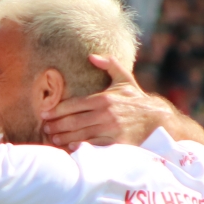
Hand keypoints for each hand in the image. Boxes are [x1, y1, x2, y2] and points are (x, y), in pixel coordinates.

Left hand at [41, 54, 175, 147]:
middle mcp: (105, 114)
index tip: (45, 114)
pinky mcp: (115, 143)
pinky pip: (93, 146)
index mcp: (104, 99)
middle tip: (45, 128)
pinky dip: (79, 147)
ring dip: (63, 137)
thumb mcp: (125, 80)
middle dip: (56, 125)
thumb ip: (109, 65)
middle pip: (73, 121)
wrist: (158, 120)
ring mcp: (110, 129)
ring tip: (53, 138)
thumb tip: (91, 56)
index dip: (57, 110)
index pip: (74, 104)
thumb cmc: (137, 100)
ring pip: (80, 134)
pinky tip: (69, 147)